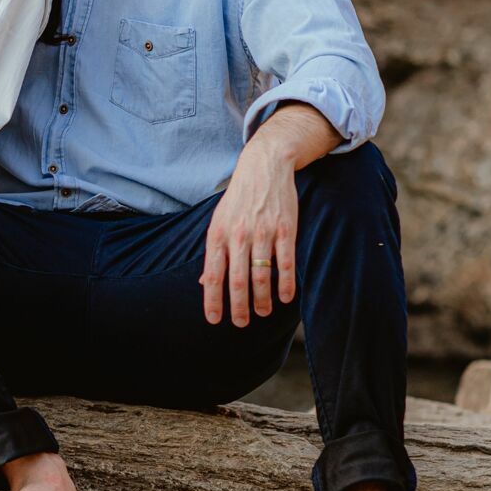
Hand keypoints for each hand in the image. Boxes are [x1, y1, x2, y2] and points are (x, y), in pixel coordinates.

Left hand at [199, 142, 298, 326]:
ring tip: (263, 313)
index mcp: (218, 235)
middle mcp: (238, 235)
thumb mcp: (218, 222)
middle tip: (241, 323)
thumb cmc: (238, 200)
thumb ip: (214, 253)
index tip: (214, 320)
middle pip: (237, 280)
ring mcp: (263, 232)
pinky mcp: (285, 229)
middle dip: (239, 307)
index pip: (212, 275)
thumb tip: (204, 283)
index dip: (213, 300)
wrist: (263, 167)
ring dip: (263, 299)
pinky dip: (286, 283)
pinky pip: (286, 262)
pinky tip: (286, 298)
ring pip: (261, 275)